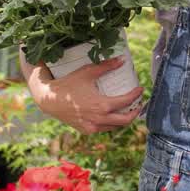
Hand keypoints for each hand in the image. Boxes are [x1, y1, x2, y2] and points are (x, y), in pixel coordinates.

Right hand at [27, 56, 144, 133]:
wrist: (49, 100)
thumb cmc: (68, 84)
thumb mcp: (87, 72)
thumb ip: (106, 66)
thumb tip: (122, 60)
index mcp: (102, 106)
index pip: (126, 102)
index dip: (136, 95)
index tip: (140, 89)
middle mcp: (99, 119)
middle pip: (126, 120)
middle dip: (135, 112)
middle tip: (139, 104)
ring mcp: (92, 127)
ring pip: (115, 127)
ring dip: (123, 119)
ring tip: (128, 110)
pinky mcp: (86, 130)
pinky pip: (103, 128)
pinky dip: (110, 123)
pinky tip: (112, 115)